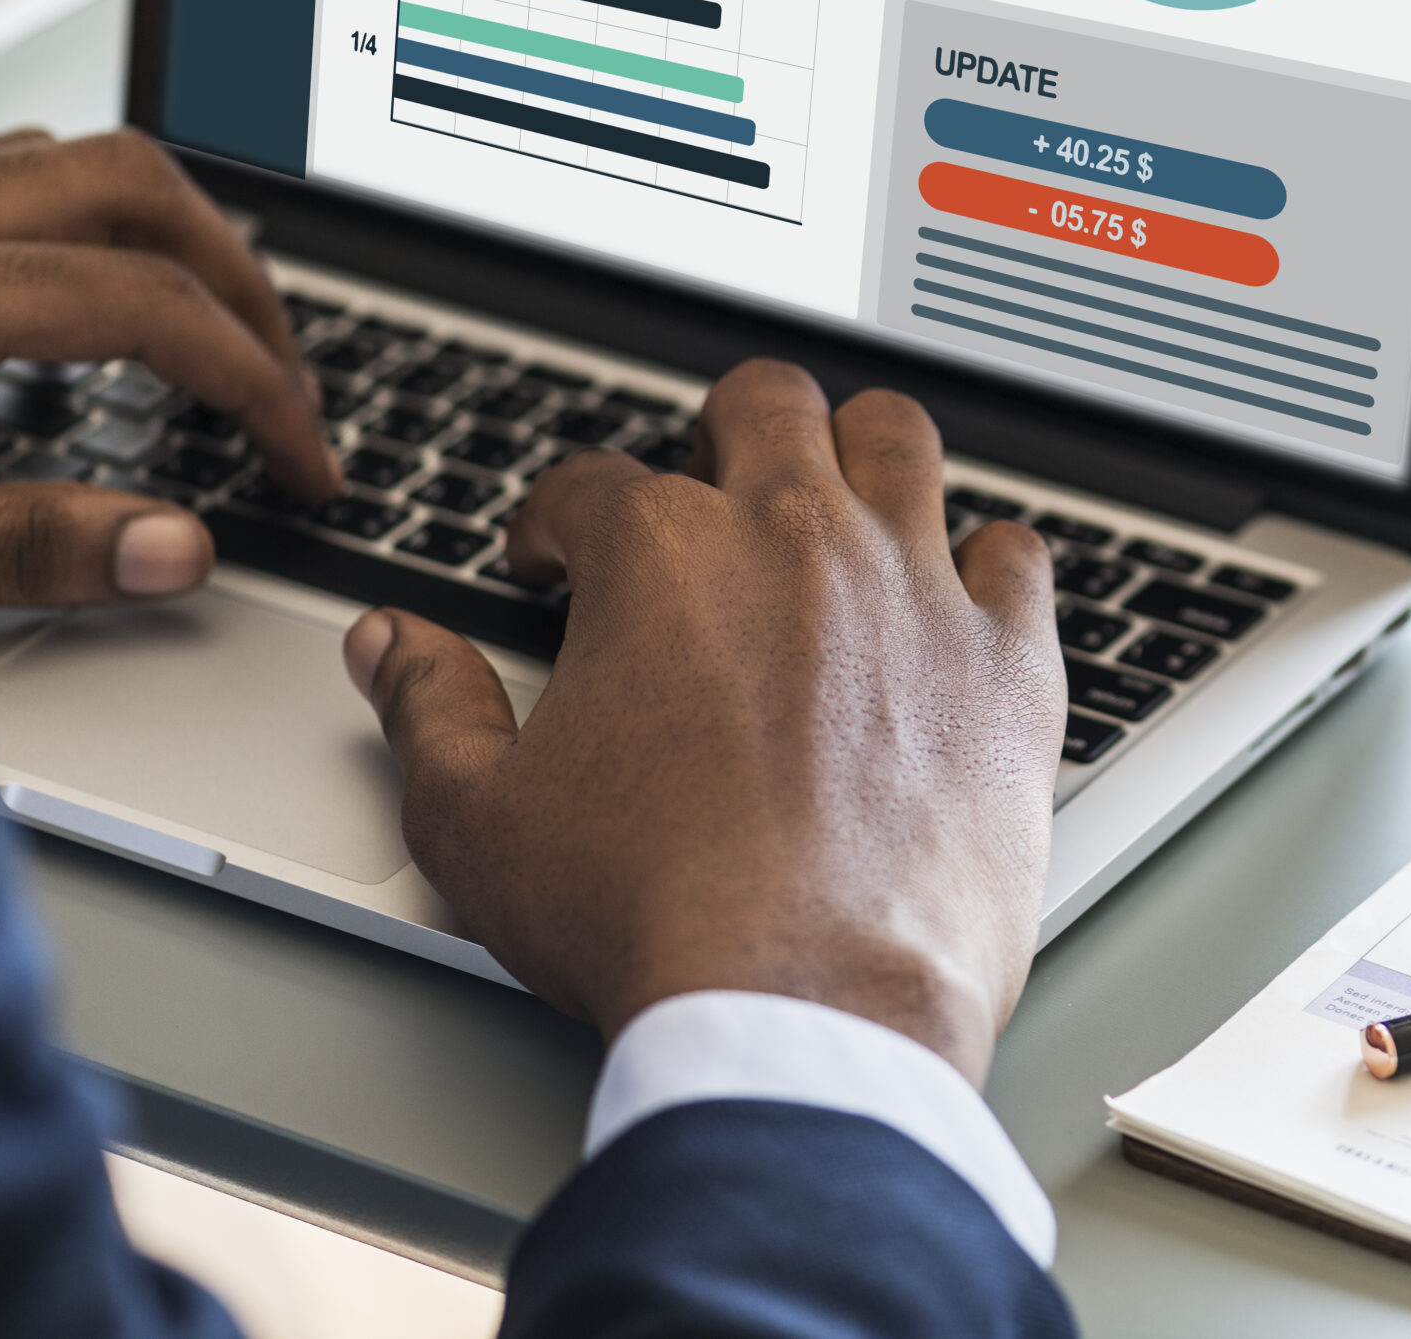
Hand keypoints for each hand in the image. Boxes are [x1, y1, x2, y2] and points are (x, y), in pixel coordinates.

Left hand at [0, 128, 341, 605]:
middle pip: (131, 186)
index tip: (302, 465)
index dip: (253, 388)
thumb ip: (8, 550)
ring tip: (213, 346)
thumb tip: (177, 547)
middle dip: (241, 287)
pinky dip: (80, 240)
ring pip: (60, 164)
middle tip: (286, 392)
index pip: (142, 303)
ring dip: (167, 244)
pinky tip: (83, 327)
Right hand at [340, 361, 1063, 1081]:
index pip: (592, 485)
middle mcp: (796, 538)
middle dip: (723, 434)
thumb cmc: (647, 916)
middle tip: (711, 497)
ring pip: (898, 439)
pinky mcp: (1008, 662)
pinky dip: (988, 564)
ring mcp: (916, 589)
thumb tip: (392, 644)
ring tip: (838, 503)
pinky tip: (960, 597)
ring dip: (860, 453)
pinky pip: (1019, 555)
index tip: (557, 564)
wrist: (804, 1004)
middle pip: (766, 406)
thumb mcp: (479, 820)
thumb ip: (428, 709)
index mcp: (661, 557)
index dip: (559, 522)